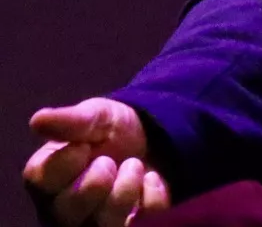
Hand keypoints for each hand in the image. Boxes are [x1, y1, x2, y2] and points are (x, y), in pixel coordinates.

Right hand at [24, 100, 166, 226]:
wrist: (149, 139)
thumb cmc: (109, 130)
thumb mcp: (95, 116)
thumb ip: (70, 121)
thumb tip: (38, 119)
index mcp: (47, 177)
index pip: (41, 181)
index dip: (64, 163)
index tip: (83, 147)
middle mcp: (64, 207)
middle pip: (67, 212)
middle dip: (93, 184)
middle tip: (108, 161)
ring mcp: (96, 220)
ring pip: (103, 225)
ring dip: (123, 192)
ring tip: (134, 165)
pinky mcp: (129, 224)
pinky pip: (141, 223)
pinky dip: (152, 198)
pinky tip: (152, 178)